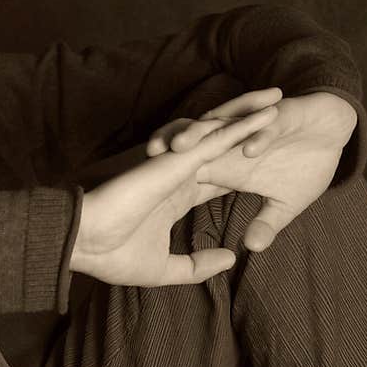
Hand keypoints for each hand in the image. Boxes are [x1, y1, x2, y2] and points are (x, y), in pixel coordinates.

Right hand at [71, 105, 278, 286]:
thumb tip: (231, 259)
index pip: (217, 177)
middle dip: (249, 127)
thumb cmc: (113, 255)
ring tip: (279, 98)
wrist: (86, 242)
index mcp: (176, 195)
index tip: (265, 158)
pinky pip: (219, 137)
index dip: (240, 165)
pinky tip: (268, 113)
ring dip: (251, 114)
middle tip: (279, 114)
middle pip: (222, 145)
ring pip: (223, 133)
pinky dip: (245, 124)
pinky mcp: (179, 158)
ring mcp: (180, 163)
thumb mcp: (165, 268)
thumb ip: (198, 264)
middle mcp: (180, 173)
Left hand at [150, 89, 357, 251]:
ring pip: (222, 128)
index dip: (167, 175)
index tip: (142, 190)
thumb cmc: (306, 164)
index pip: (189, 166)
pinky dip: (258, 137)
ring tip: (182, 146)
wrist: (335, 129)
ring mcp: (255, 126)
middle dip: (171, 146)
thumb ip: (266, 222)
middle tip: (147, 157)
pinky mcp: (282, 116)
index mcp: (228, 162)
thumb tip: (251, 248)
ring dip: (202, 136)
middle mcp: (235, 141)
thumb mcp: (286, 201)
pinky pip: (266, 128)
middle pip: (195, 140)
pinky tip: (249, 149)